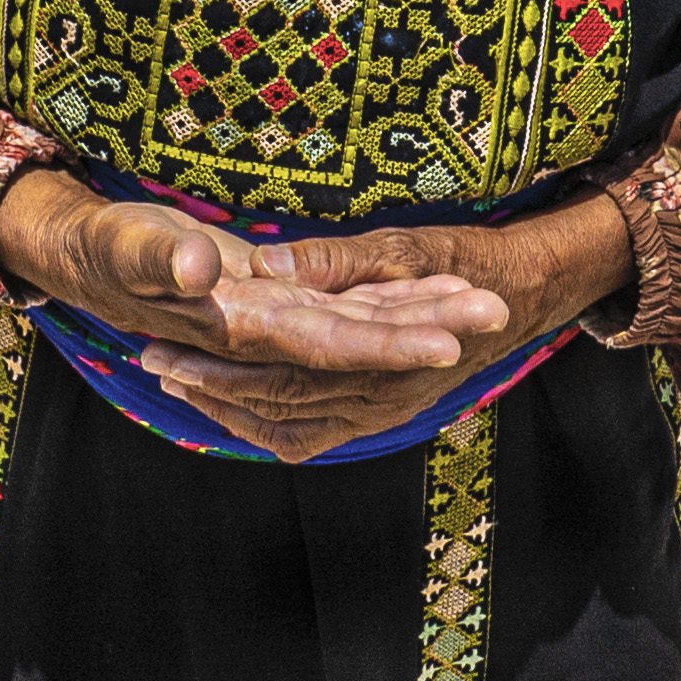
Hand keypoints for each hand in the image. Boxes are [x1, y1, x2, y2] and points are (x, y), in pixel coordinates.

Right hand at [0, 175, 505, 429]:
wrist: (71, 255)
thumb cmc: (95, 243)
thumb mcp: (120, 241)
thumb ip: (157, 258)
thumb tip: (203, 275)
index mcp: (235, 327)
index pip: (327, 346)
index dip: (388, 343)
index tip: (451, 336)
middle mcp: (261, 334)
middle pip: (358, 342)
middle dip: (423, 326)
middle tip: (495, 304)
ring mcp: (267, 321)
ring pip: (356, 329)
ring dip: (414, 316)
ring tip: (479, 294)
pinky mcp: (268, 301)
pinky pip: (337, 316)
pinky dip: (380, 311)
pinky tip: (417, 303)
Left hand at [135, 195, 636, 464]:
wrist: (530, 292)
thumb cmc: (470, 258)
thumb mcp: (406, 246)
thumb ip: (336, 261)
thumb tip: (266, 265)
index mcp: (381, 361)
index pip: (281, 372)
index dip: (218, 363)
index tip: (165, 340)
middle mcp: (378, 401)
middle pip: (275, 405)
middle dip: (208, 385)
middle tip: (150, 357)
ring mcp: (381, 413)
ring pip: (289, 427)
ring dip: (229, 406)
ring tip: (175, 379)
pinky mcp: (382, 411)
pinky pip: (315, 433)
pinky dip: (269, 423)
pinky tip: (237, 403)